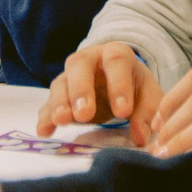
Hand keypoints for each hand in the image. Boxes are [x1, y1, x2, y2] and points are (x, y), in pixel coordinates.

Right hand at [37, 44, 162, 144]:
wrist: (115, 79)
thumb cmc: (133, 85)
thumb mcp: (147, 94)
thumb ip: (147, 113)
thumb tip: (141, 137)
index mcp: (116, 54)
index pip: (116, 61)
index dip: (119, 85)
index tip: (123, 112)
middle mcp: (89, 59)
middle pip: (79, 65)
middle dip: (81, 90)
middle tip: (85, 114)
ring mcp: (69, 75)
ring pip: (60, 83)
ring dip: (59, 102)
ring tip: (62, 121)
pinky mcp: (59, 94)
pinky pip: (47, 103)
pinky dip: (45, 117)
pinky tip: (44, 131)